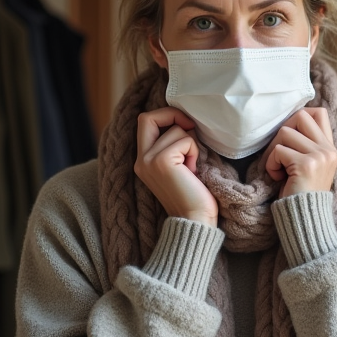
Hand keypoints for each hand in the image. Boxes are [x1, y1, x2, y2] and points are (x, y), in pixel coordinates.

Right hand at [133, 108, 218, 227]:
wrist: (195, 220)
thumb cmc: (193, 195)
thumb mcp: (178, 166)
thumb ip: (172, 146)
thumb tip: (185, 121)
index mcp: (142, 160)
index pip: (145, 122)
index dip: (165, 116)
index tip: (185, 126)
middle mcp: (141, 160)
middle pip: (147, 117)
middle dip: (172, 115)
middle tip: (190, 129)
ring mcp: (148, 160)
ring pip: (175, 130)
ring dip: (191, 144)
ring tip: (191, 165)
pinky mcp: (161, 162)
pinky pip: (185, 140)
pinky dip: (195, 151)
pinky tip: (193, 170)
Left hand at [265, 107, 336, 198]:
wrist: (306, 219)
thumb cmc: (301, 193)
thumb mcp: (310, 165)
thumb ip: (306, 144)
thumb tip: (288, 121)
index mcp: (330, 148)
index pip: (320, 112)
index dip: (299, 117)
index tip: (289, 137)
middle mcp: (328, 149)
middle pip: (300, 116)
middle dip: (283, 132)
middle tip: (279, 153)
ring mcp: (319, 156)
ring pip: (285, 132)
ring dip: (274, 151)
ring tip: (279, 169)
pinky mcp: (306, 165)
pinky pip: (278, 151)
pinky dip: (271, 164)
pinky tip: (278, 177)